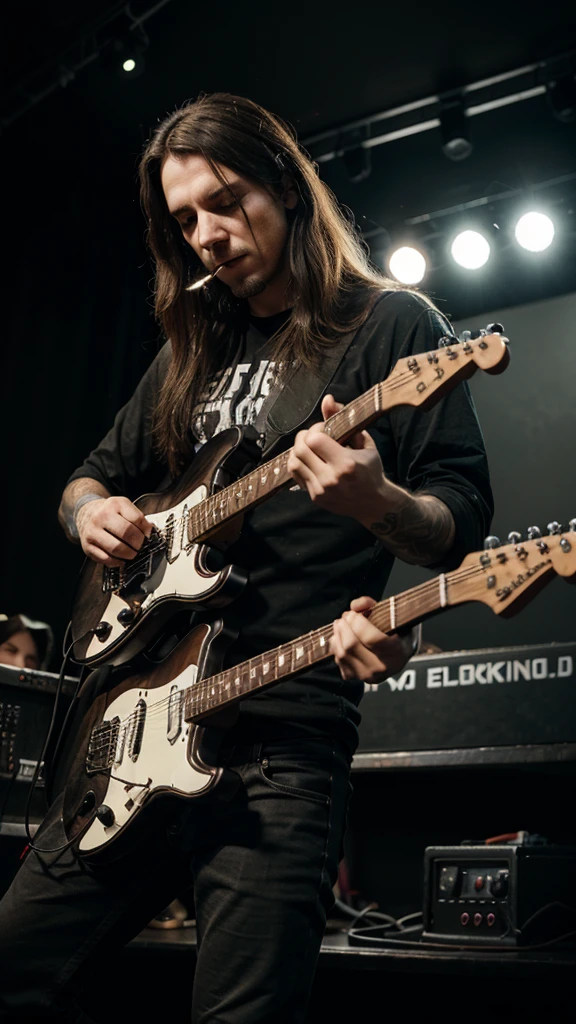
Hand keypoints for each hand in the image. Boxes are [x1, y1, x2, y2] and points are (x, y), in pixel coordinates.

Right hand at [76, 496, 152, 566]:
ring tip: (132, 554)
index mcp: (114, 504)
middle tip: (140, 547)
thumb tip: (149, 533)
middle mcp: (101, 516)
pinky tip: (120, 558)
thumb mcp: (124, 508)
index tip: (148, 536)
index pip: (136, 519)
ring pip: (116, 548)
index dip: (146, 530)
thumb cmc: (110, 514)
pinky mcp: (87, 546)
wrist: (86, 515)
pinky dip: (117, 562)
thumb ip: (138, 519)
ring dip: (129, 554)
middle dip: (138, 544)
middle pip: (126, 533)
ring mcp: (92, 531)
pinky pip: (106, 558)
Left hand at [287, 395, 392, 522]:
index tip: (324, 429)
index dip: (315, 429)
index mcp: (346, 463)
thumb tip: (327, 399)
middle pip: (300, 450)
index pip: (314, 439)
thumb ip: (343, 419)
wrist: (374, 503)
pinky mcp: (315, 497)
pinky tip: (309, 461)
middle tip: (313, 436)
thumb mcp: (364, 442)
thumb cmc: (371, 471)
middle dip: (303, 437)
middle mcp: (332, 478)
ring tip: (309, 448)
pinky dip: (299, 464)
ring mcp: (321, 490)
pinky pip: (296, 476)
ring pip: (293, 463)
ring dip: (298, 451)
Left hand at [331, 596, 414, 684]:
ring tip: (340, 623)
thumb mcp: (395, 615)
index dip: (357, 622)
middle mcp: (383, 667)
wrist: (401, 653)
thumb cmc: (398, 631)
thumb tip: (356, 606)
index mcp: (397, 652)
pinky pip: (339, 661)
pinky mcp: (356, 677)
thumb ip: (375, 606)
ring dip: (337, 634)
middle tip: (345, 616)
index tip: (353, 613)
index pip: (371, 639)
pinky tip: (340, 637)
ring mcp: (368, 675)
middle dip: (344, 626)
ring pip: (342, 654)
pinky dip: (336, 647)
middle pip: (352, 645)